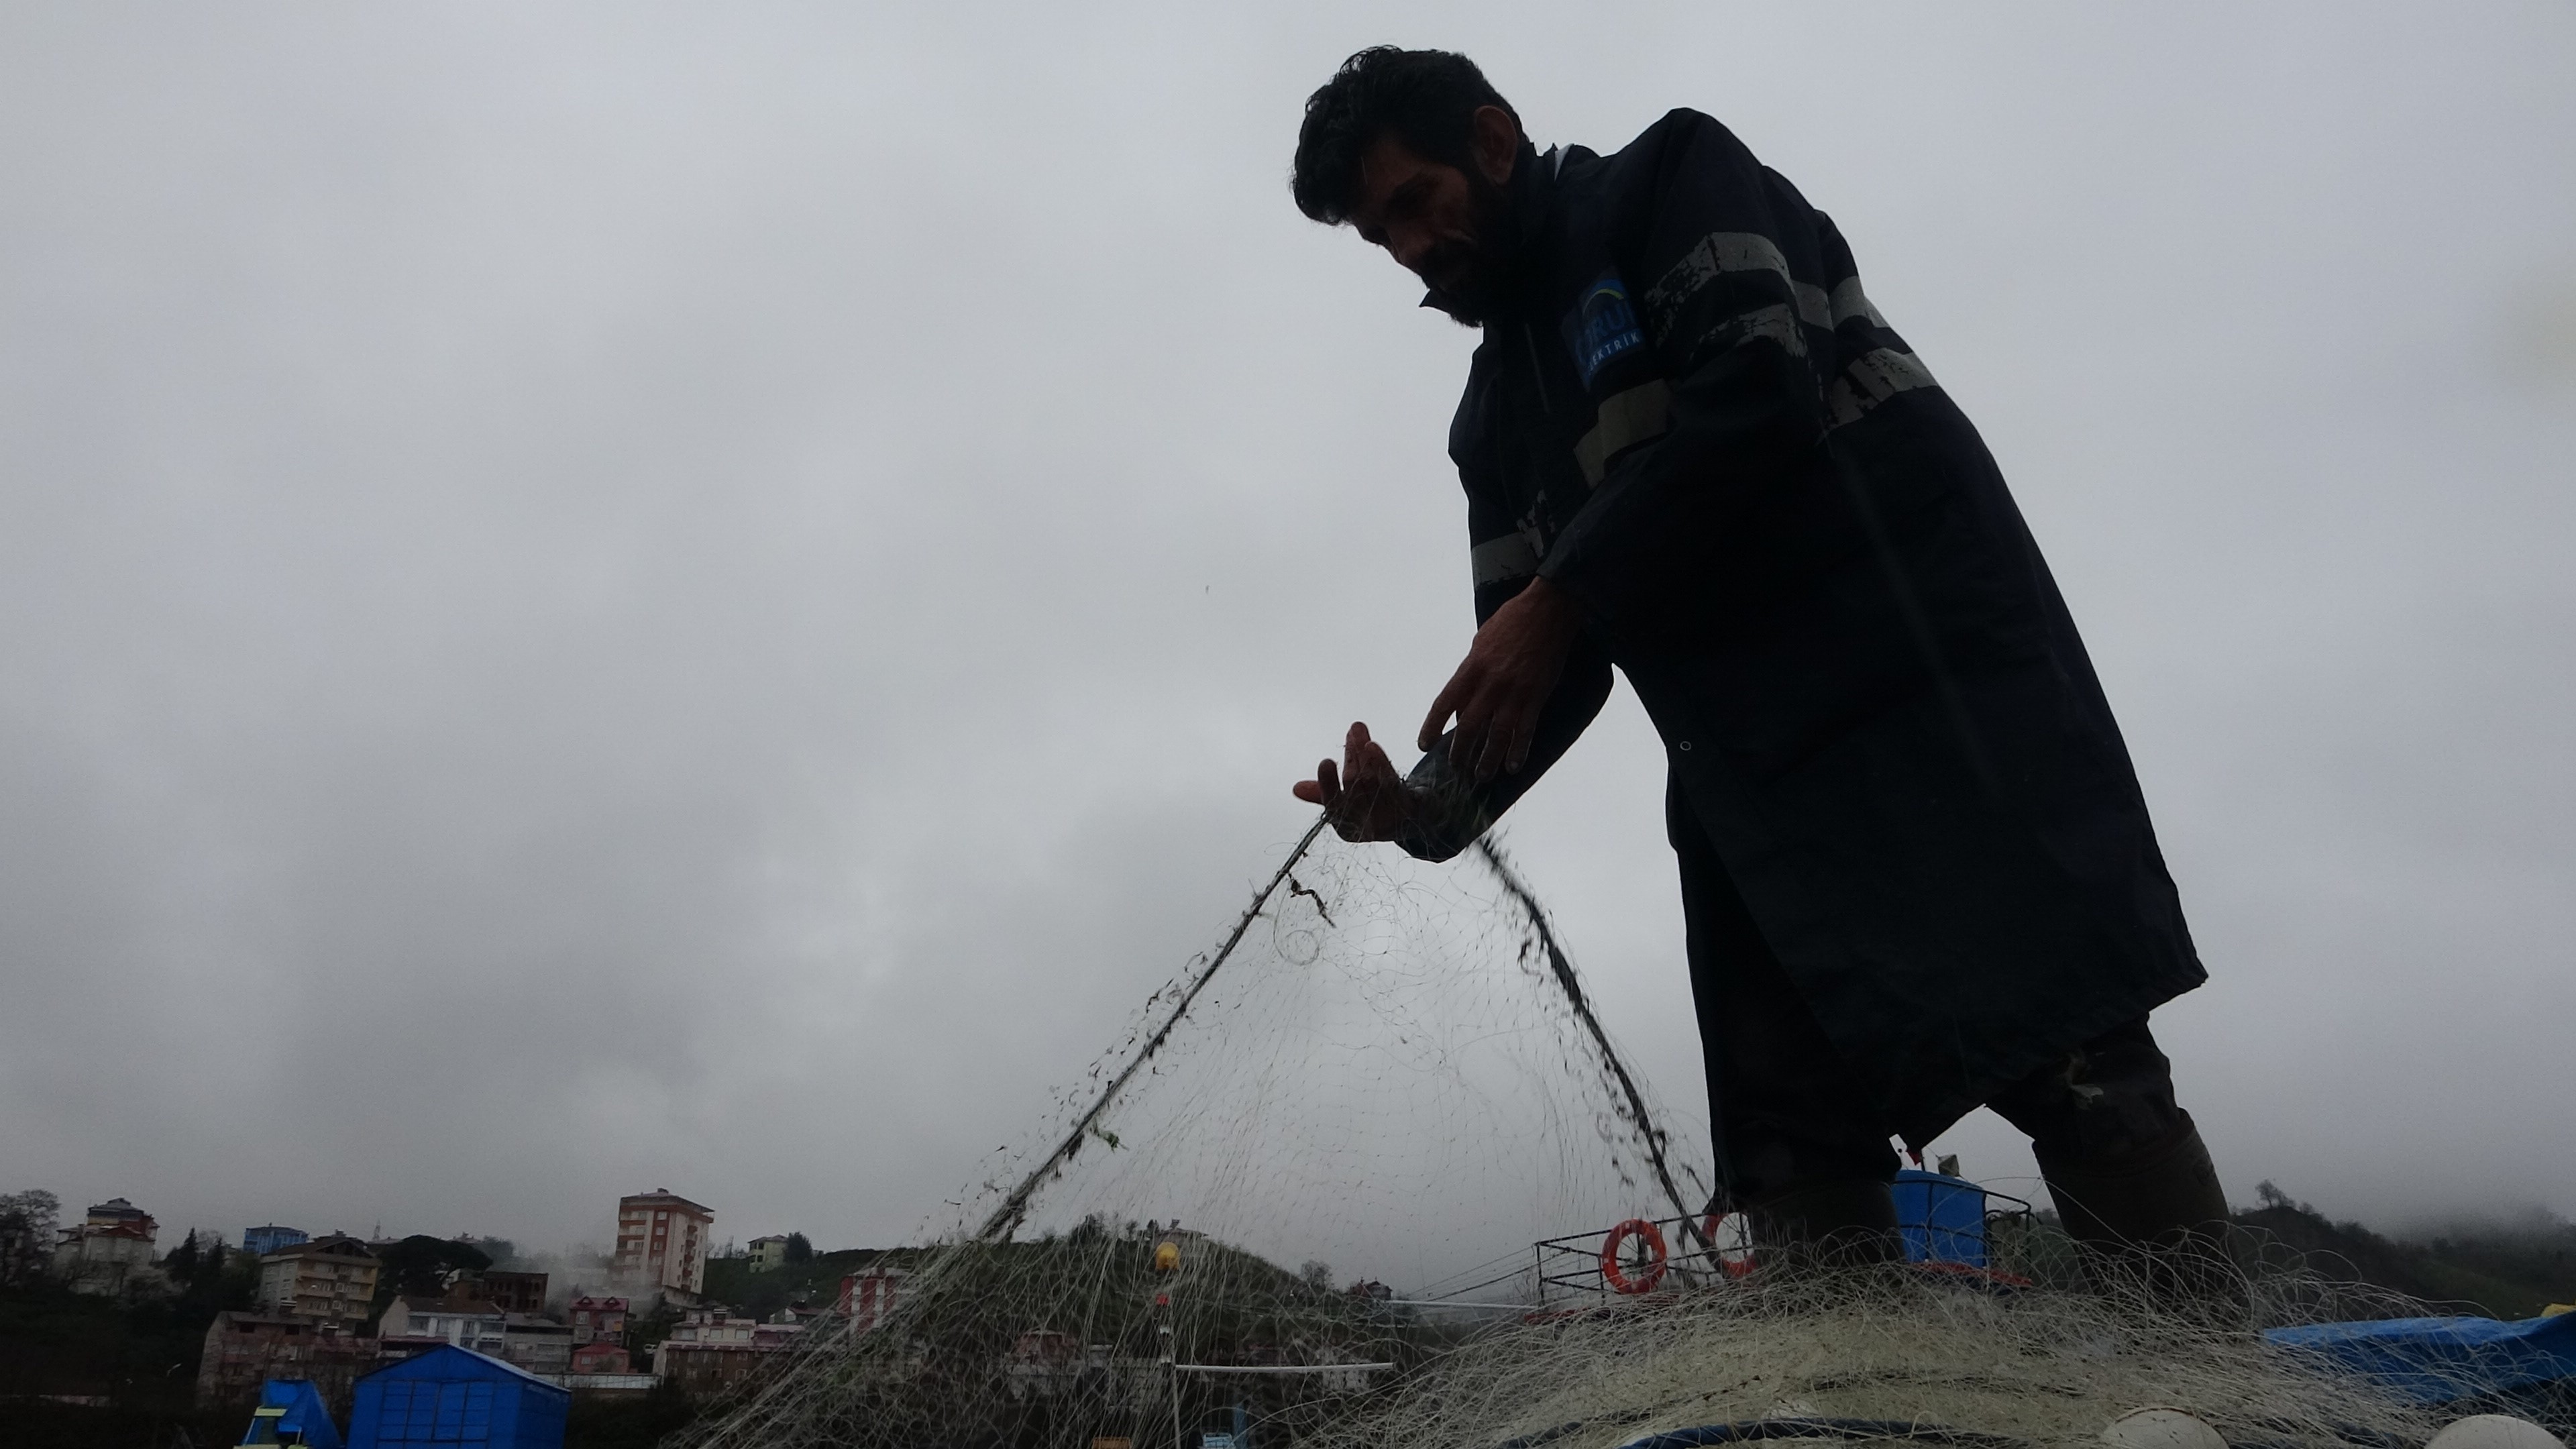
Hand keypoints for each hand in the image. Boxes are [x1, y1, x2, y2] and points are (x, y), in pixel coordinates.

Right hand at [1293, 721, 1413, 841]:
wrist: (1406, 820)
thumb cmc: (1367, 808)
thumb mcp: (1343, 803)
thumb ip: (1322, 793)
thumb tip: (1297, 788)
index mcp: (1345, 828)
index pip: (1333, 805)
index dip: (1328, 784)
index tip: (1326, 761)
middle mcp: (1367, 826)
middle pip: (1354, 785)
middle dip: (1351, 756)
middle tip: (1351, 732)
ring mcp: (1388, 816)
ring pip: (1372, 779)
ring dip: (1364, 752)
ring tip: (1358, 730)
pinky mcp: (1405, 806)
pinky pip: (1391, 781)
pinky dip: (1381, 762)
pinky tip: (1372, 745)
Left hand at [1420, 575, 1579, 781]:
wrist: (1547, 611)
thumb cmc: (1510, 622)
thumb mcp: (1480, 643)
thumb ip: (1470, 672)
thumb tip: (1464, 703)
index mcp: (1470, 668)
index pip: (1444, 704)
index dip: (1432, 727)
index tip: (1424, 746)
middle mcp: (1489, 684)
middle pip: (1468, 727)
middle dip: (1459, 752)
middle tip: (1456, 767)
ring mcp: (1513, 693)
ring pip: (1495, 736)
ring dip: (1487, 759)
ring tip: (1482, 775)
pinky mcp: (1536, 697)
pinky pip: (1525, 731)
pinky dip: (1518, 751)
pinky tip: (1513, 767)